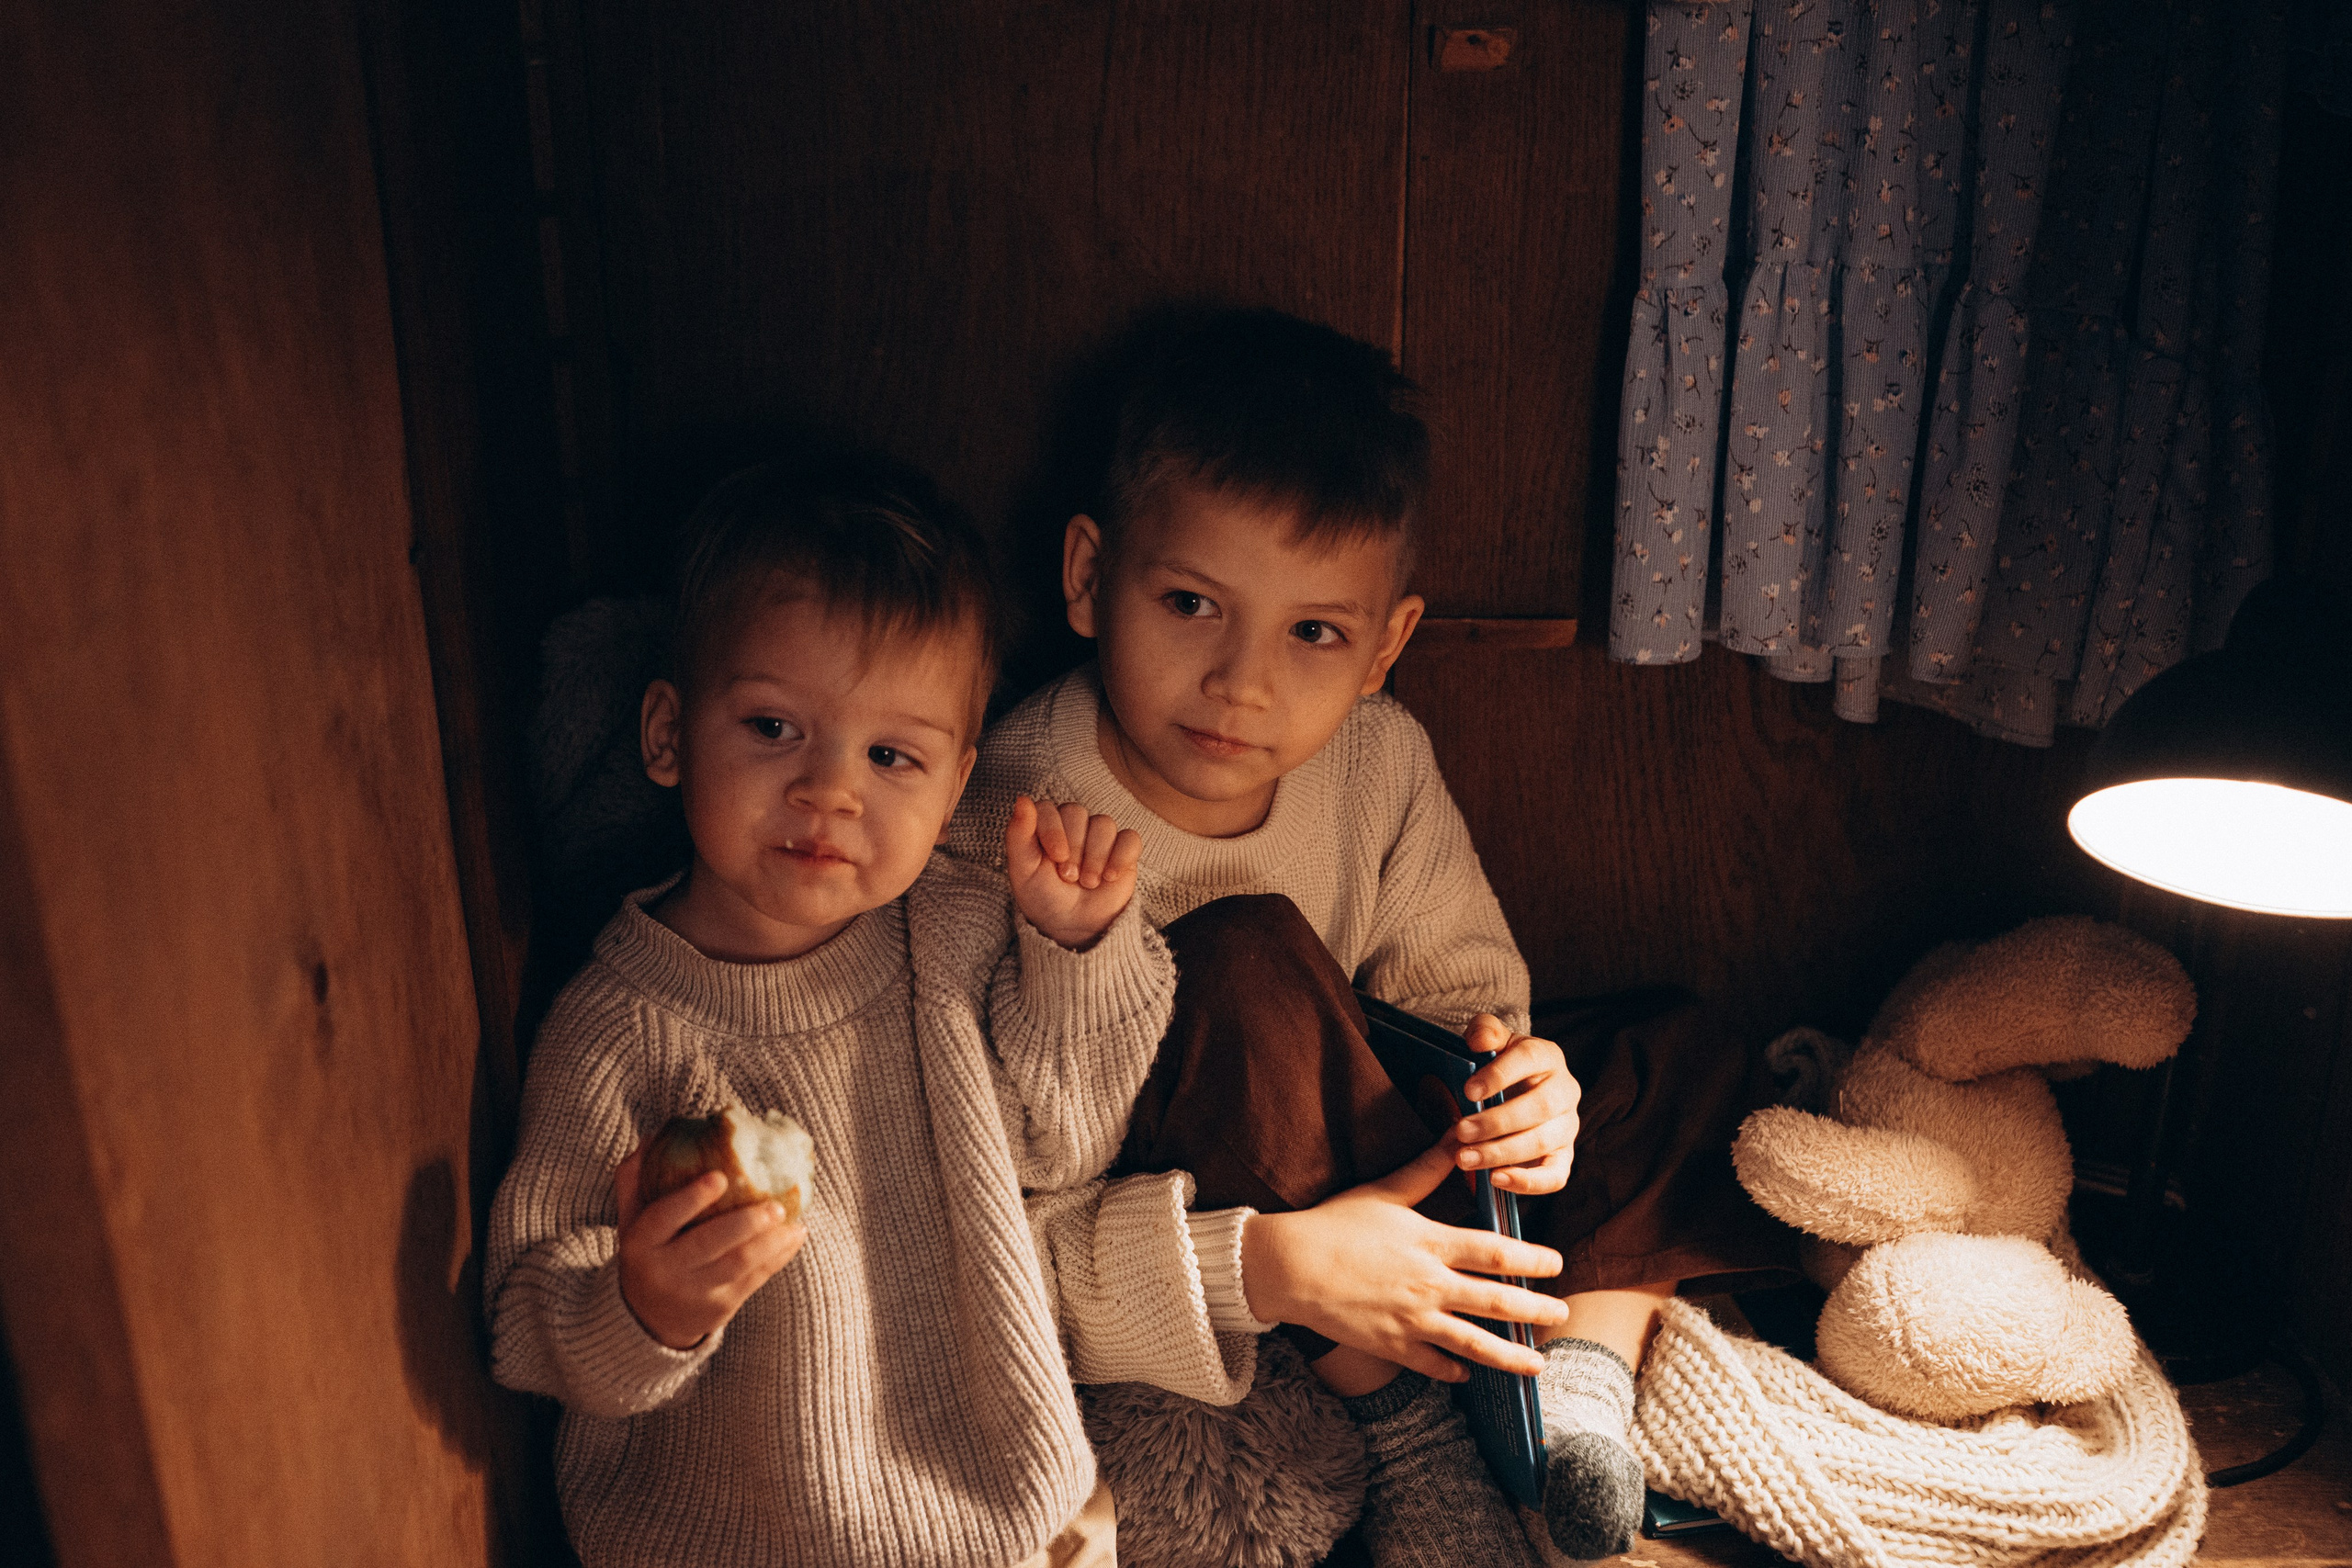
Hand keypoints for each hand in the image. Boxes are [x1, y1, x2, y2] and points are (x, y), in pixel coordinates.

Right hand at [614, 1144, 803, 1349]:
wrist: (648, 1319)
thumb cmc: (647, 1253)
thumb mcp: (630, 1221)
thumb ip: (634, 1180)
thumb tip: (652, 1137)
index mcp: (640, 1244)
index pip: (664, 1217)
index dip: (691, 1198)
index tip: (721, 1177)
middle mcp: (665, 1271)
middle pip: (709, 1244)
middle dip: (746, 1224)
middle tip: (776, 1204)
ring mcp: (693, 1292)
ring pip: (738, 1265)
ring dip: (772, 1242)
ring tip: (794, 1222)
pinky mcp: (719, 1308)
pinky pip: (754, 1280)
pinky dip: (778, 1258)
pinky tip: (794, 1237)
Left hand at [1005, 795, 1141, 948]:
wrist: (1073, 926)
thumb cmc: (1044, 896)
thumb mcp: (1024, 871)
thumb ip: (1019, 835)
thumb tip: (1022, 799)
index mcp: (1045, 824)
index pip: (1049, 808)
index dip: (1053, 830)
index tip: (1056, 858)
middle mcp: (1073, 824)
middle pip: (1077, 812)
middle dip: (1074, 848)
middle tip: (1069, 877)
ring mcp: (1100, 835)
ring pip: (1104, 824)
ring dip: (1096, 857)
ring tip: (1088, 882)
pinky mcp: (1124, 849)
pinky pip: (1130, 838)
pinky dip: (1121, 858)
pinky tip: (1110, 877)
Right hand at [1238, 1137, 1569, 1382]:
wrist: (1288, 1267)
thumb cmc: (1335, 1225)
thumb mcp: (1384, 1192)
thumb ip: (1427, 1169)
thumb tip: (1458, 1136)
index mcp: (1430, 1244)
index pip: (1495, 1253)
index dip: (1531, 1260)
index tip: (1557, 1264)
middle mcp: (1428, 1286)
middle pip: (1496, 1302)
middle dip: (1535, 1310)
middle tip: (1563, 1314)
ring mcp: (1411, 1321)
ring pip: (1473, 1344)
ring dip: (1510, 1356)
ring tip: (1538, 1364)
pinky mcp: (1391, 1346)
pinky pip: (1432, 1364)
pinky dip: (1454, 1370)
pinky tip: (1469, 1373)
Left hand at [1453, 1016, 1580, 1194]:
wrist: (1515, 1089)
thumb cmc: (1499, 1065)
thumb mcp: (1491, 1040)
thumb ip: (1485, 1031)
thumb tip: (1480, 1041)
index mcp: (1547, 1056)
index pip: (1529, 1060)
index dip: (1499, 1075)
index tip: (1468, 1090)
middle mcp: (1565, 1091)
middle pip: (1538, 1107)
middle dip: (1496, 1122)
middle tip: (1459, 1131)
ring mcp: (1567, 1126)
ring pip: (1542, 1142)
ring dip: (1501, 1152)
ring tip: (1465, 1157)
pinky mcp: (1563, 1157)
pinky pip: (1554, 1176)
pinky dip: (1527, 1182)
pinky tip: (1496, 1179)